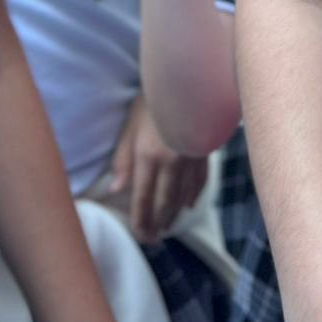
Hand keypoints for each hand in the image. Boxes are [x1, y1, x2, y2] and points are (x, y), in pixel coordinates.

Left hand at [110, 92, 207, 243]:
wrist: (185, 84)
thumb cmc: (152, 103)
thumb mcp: (130, 128)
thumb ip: (123, 160)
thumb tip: (116, 189)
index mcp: (149, 156)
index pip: (142, 196)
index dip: (140, 218)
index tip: (139, 233)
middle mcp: (171, 162)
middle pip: (165, 200)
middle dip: (158, 221)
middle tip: (153, 237)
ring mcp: (191, 158)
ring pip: (184, 194)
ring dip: (174, 213)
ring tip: (168, 226)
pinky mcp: (204, 152)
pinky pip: (200, 180)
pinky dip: (194, 195)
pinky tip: (189, 204)